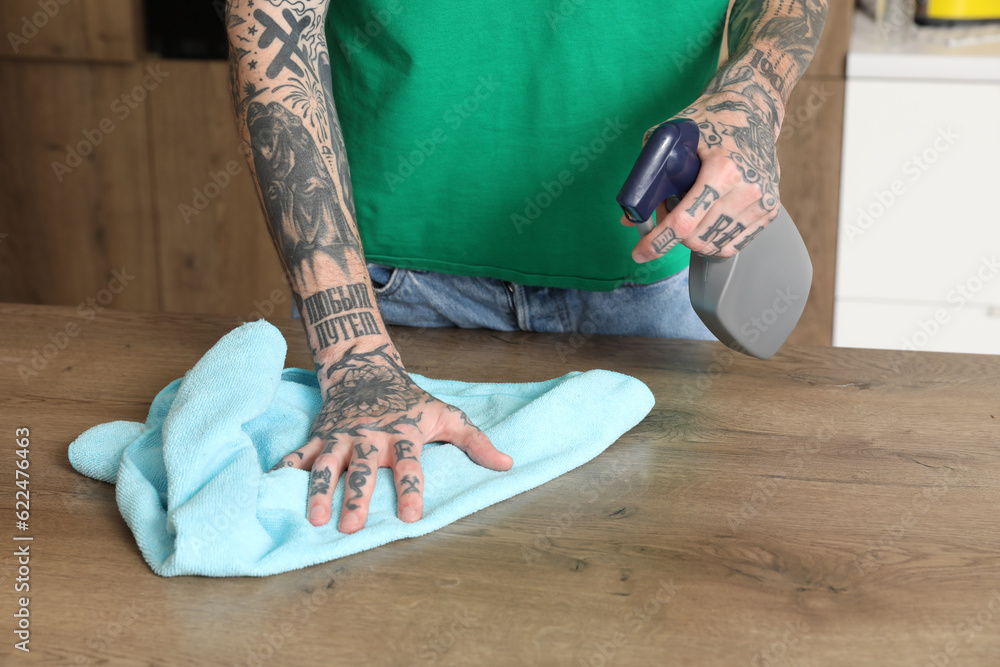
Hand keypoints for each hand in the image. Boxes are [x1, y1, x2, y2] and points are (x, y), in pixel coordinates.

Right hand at [268, 343, 512, 532]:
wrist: (366, 369)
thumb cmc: (411, 401)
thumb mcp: (447, 415)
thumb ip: (475, 442)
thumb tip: (507, 464)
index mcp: (402, 434)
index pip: (409, 465)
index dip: (409, 490)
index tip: (411, 517)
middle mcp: (369, 436)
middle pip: (363, 469)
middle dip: (357, 497)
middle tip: (352, 527)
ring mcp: (341, 435)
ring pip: (327, 465)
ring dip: (319, 491)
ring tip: (314, 518)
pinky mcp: (320, 435)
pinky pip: (299, 454)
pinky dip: (285, 470)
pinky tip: (271, 489)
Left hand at [628, 84, 783, 262]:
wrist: (752, 110)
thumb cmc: (710, 121)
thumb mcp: (672, 138)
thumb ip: (648, 176)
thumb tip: (629, 218)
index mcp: (723, 169)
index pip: (684, 222)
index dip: (657, 242)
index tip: (640, 253)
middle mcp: (747, 189)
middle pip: (696, 239)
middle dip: (674, 234)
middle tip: (668, 212)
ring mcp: (762, 202)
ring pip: (714, 246)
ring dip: (693, 237)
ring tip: (691, 210)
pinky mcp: (770, 211)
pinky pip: (732, 244)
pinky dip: (712, 239)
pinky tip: (707, 218)